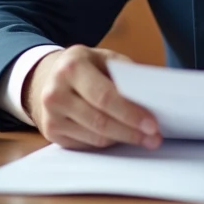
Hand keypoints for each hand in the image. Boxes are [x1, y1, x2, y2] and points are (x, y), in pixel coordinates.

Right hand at [25, 46, 161, 150]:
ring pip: (95, 137)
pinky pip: (86, 144)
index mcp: (72, 66)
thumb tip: (150, 99)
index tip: (152, 124)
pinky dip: (107, 142)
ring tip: (143, 138)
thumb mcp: (105, 58)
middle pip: (100, 121)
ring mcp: (51, 115)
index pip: (105, 96)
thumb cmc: (86, 66)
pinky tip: (120, 136)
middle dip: (131, 132)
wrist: (49, 76)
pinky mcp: (51, 132)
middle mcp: (56, 91)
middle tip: (153, 138)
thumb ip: (126, 75)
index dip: (131, 113)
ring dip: (122, 139)